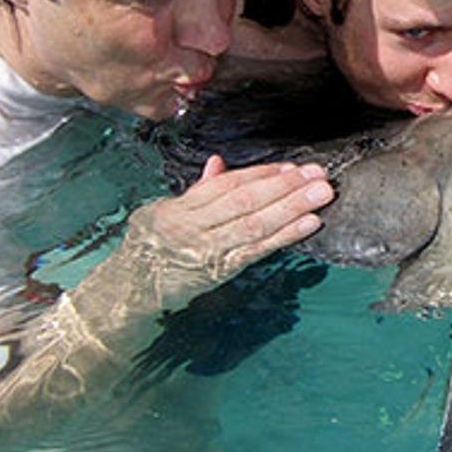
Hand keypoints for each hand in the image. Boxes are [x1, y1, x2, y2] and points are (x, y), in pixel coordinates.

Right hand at [124, 156, 334, 310]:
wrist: (130, 288)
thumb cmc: (150, 246)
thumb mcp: (164, 212)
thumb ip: (197, 190)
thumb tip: (218, 162)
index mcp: (181, 207)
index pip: (227, 185)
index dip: (261, 174)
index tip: (291, 166)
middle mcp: (193, 226)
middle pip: (244, 201)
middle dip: (284, 186)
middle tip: (317, 174)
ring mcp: (207, 250)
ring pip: (254, 225)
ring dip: (292, 208)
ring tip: (321, 194)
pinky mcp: (220, 271)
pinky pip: (256, 251)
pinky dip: (285, 236)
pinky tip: (309, 223)